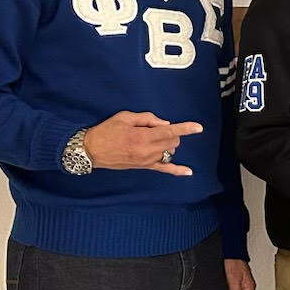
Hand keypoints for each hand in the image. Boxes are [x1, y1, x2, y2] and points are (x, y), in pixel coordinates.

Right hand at [83, 111, 200, 175]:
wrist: (91, 150)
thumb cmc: (106, 131)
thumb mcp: (125, 117)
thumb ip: (147, 119)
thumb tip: (164, 124)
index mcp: (143, 136)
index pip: (170, 132)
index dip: (185, 128)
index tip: (198, 127)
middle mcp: (148, 150)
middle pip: (173, 141)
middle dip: (170, 133)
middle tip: (154, 128)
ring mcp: (147, 160)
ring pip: (170, 151)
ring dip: (168, 143)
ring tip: (151, 139)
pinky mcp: (145, 167)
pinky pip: (164, 169)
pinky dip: (178, 171)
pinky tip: (189, 172)